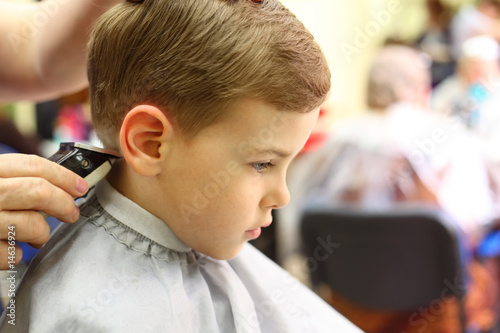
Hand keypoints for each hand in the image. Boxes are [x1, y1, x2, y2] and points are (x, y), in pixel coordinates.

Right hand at [0, 154, 87, 268]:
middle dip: (63, 203)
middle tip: (71, 213)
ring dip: (41, 233)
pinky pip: (10, 255)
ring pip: (30, 224)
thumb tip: (64, 185)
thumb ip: (15, 180)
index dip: (63, 175)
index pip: (31, 165)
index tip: (80, 186)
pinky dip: (15, 255)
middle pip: (37, 191)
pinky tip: (9, 249)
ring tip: (36, 236)